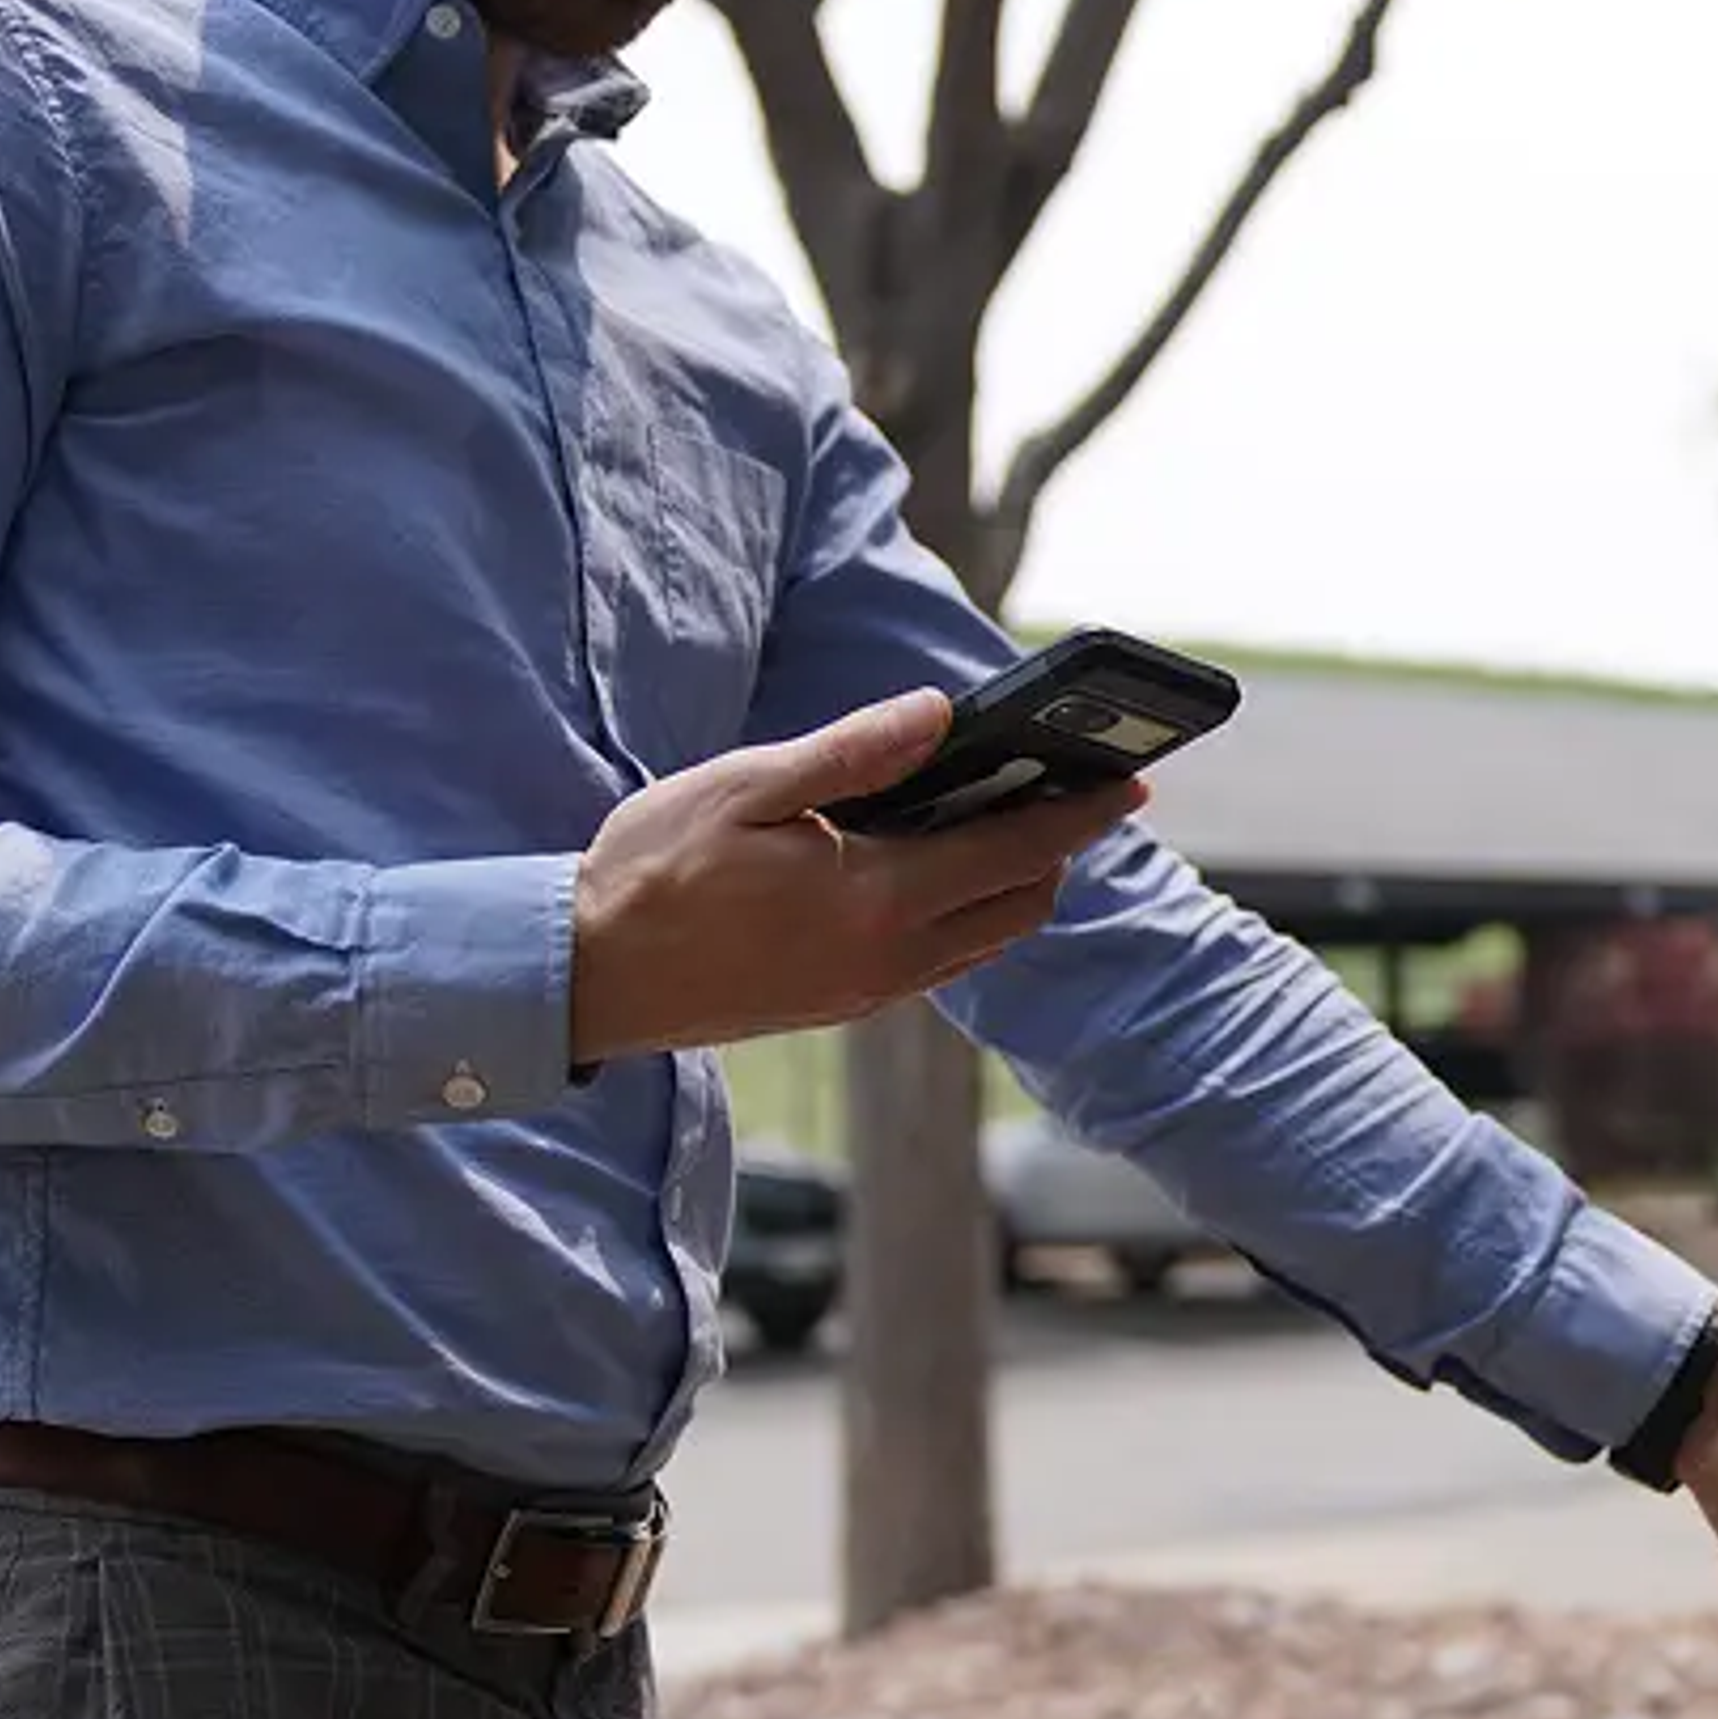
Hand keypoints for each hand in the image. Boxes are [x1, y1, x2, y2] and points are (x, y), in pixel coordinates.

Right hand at [566, 688, 1144, 1063]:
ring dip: (1012, 884)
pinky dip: (964, 912)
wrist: (586, 978)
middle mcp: (888, 959)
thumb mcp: (746, 788)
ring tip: (1007, 820)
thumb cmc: (651, 870)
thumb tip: (941, 711)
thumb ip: (852, 753)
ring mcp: (867, 992)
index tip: (1131, 782)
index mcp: (874, 898)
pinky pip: (938, 961)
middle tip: (1068, 791)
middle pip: (1020, 904)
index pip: (1015, 849)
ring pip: (985, 941)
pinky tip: (933, 867)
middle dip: (1057, 848)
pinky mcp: (841, 1007)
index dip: (1080, 814)